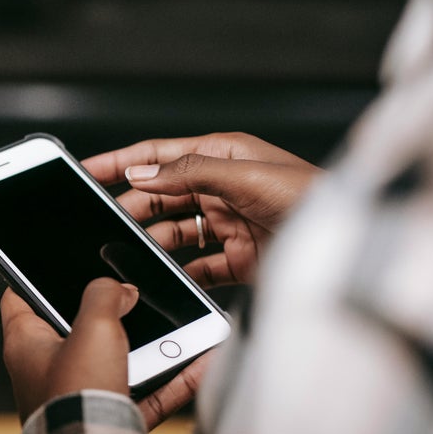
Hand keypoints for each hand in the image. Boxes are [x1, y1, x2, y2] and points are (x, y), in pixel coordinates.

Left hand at [2, 281, 209, 427]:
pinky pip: (145, 393)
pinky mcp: (107, 419)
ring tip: (177, 325)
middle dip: (105, 312)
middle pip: (73, 328)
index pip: (18, 298)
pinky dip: (171, 380)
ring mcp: (77, 396)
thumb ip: (104, 295)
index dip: (31, 276)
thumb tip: (119, 290)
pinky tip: (201, 362)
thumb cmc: (77, 395)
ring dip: (147, 345)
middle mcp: (45, 371)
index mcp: (24, 344)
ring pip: (116, 361)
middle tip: (130, 293)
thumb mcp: (92, 326)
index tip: (50, 263)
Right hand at [81, 132, 320, 286]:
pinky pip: (196, 265)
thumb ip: (189, 172)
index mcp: (222, 156)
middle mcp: (221, 187)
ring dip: (152, 241)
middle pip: (161, 196)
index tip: (87, 170)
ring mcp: (228, 223)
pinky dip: (178, 272)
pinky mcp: (237, 257)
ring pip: (174, 231)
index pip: (159, 155)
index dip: (121, 161)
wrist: (345, 246)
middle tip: (105, 223)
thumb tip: (142, 174)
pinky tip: (165, 278)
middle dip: (132, 207)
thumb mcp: (244, 176)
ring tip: (130, 252)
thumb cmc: (311, 198)